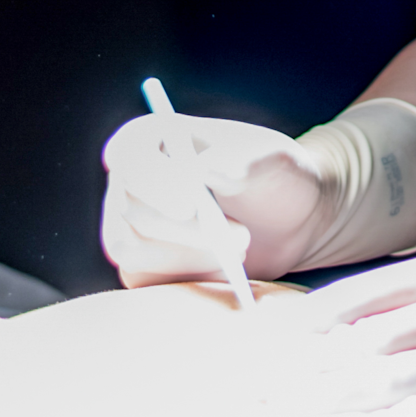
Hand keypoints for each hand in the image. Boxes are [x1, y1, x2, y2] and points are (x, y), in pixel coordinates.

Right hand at [99, 111, 330, 283]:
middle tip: (242, 237)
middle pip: (131, 208)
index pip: (129, 155)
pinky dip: (188, 278)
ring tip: (241, 246)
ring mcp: (128, 223)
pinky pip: (142, 279)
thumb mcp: (274, 160)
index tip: (191, 207)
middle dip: (187, 231)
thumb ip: (243, 160)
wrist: (287, 221)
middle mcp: (130, 179)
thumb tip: (204, 169)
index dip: (151, 182)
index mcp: (152, 137)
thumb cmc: (275, 177)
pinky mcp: (139, 263)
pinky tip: (223, 268)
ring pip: (131, 249)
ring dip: (191, 256)